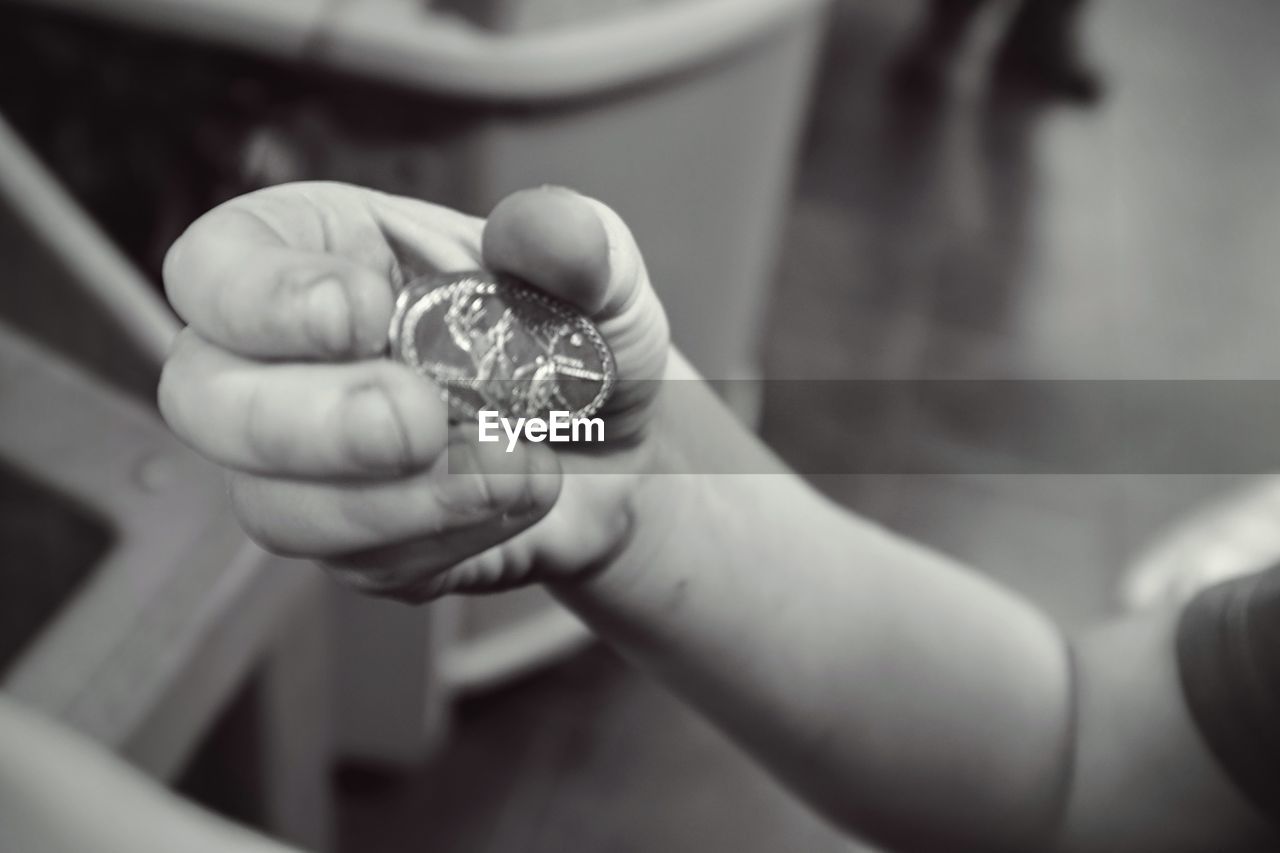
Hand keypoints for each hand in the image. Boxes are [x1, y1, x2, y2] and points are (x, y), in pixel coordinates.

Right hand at [159, 182, 670, 600]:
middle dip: (309, 423)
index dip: (261, 299)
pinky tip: (512, 501)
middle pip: (202, 401)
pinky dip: (444, 540)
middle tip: (419, 423)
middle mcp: (288, 362)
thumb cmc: (583, 343)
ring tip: (514, 468)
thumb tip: (541, 229)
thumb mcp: (600, 272)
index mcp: (324, 257)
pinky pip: (358, 564)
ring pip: (270, 506)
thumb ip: (576, 241)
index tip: (362, 315)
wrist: (627, 453)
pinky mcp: (353, 544)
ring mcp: (308, 465)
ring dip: (391, 501)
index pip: (214, 267)